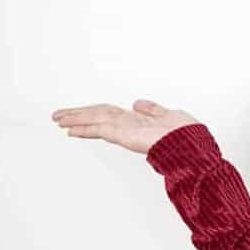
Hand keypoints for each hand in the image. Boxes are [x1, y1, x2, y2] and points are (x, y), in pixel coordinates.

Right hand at [51, 100, 200, 154]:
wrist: (193, 146)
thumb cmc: (187, 134)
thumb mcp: (169, 115)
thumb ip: (152, 110)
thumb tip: (136, 103)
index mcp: (139, 120)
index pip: (110, 113)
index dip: (93, 112)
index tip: (77, 114)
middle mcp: (130, 126)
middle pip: (98, 116)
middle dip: (78, 115)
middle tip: (57, 116)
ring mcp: (126, 131)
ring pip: (96, 121)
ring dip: (76, 119)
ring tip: (57, 119)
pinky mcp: (126, 136)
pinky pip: (102, 129)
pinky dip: (86, 128)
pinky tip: (72, 130)